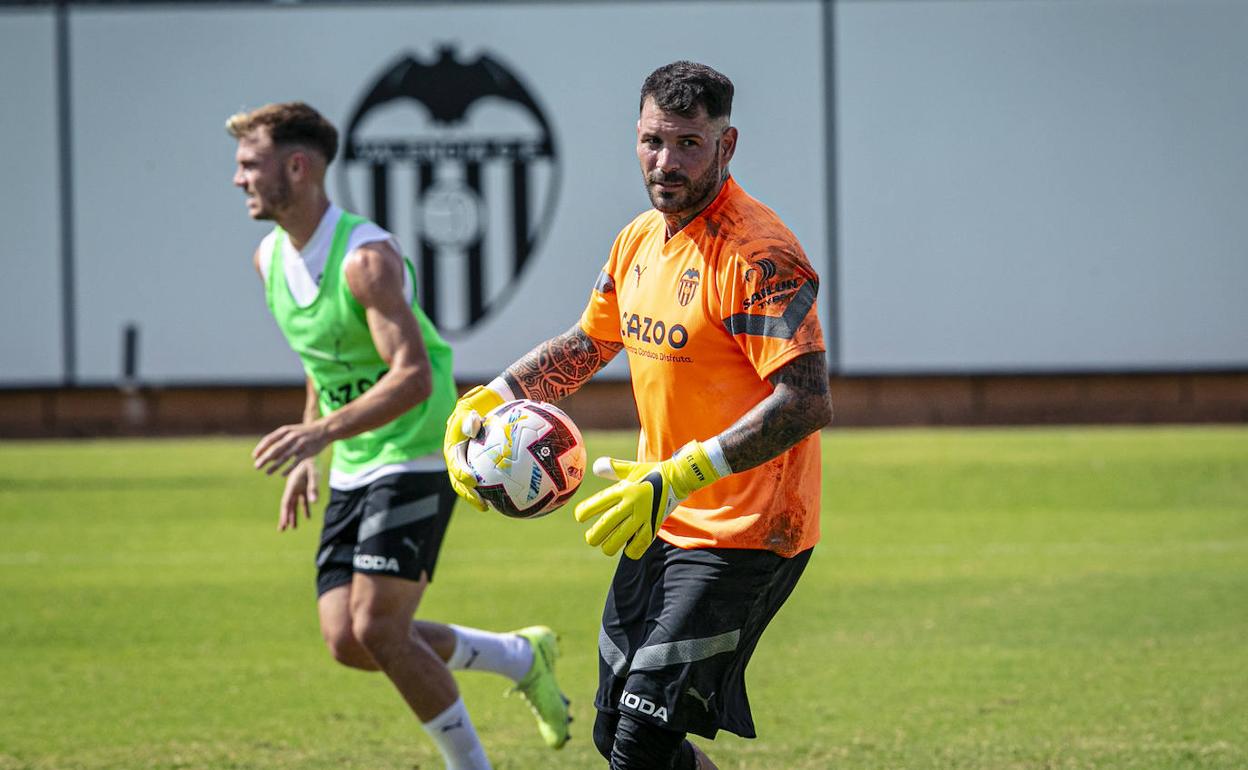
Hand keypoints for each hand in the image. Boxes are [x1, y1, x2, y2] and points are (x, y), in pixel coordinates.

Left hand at [253, 422, 329, 475]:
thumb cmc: (303, 433)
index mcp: (286, 430)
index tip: (254, 457)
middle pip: (275, 449)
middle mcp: (292, 436)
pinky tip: (281, 474)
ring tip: (267, 472)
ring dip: (275, 466)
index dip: (261, 448)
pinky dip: (288, 469)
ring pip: (285, 457)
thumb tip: (268, 456)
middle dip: (265, 459)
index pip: (269, 439)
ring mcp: (300, 444)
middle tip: (257, 466)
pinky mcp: (308, 452)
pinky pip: (296, 462)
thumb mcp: (291, 432)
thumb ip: (279, 441)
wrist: (323, 430)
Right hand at [278, 458, 318, 530]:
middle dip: (286, 517)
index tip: (282, 526)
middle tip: (282, 530)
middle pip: (288, 505)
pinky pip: (303, 499)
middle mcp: (293, 486)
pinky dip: (304, 508)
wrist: (312, 448)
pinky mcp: (304, 485)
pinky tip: (307, 516)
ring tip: (293, 527)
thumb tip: (314, 502)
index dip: (284, 515)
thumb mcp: (315, 474)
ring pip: (295, 504)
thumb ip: (314, 488)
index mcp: (292, 484)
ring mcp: (298, 486)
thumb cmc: (313, 461)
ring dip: (294, 515)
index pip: (286, 503)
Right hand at [442, 385, 504, 510]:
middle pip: (460, 482)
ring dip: (479, 497)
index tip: (472, 481)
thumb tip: (472, 427)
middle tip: (483, 504)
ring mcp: (468, 463)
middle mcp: (458, 458)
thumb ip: (470, 417)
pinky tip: (507, 496)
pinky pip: (485, 479)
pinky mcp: (479, 466)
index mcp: (453, 448)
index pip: (456, 464)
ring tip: (491, 507)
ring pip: (470, 485)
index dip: (462, 474)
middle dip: (469, 495)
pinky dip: (492, 488)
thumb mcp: (471, 406)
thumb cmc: (480, 405)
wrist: (486, 405)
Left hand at [573, 441, 721, 558]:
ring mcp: (643, 516)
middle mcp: (631, 503)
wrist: (678, 478)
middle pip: (604, 526)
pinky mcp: (653, 526)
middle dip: (593, 536)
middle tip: (591, 538)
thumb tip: (596, 466)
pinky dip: (630, 550)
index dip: (584, 513)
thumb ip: (613, 468)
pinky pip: (638, 546)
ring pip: (618, 540)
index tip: (581, 517)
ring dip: (609, 546)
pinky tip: (627, 547)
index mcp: (623, 489)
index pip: (596, 504)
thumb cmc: (651, 473)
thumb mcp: (631, 469)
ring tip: (607, 546)